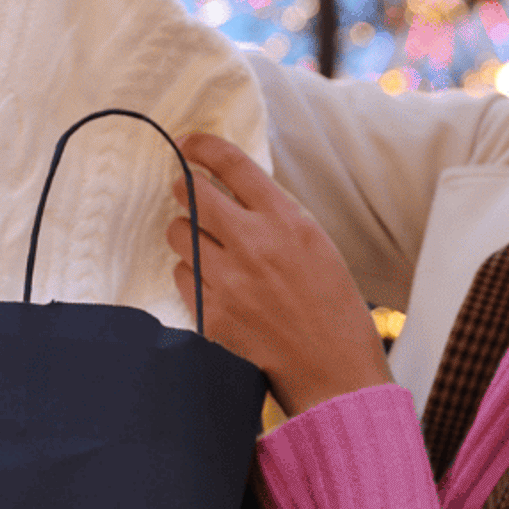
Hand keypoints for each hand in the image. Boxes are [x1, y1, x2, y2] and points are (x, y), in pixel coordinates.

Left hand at [168, 135, 392, 415]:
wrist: (331, 364)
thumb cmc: (329, 299)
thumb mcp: (314, 239)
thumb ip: (273, 210)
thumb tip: (229, 184)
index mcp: (285, 219)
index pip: (232, 164)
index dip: (203, 146)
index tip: (188, 143)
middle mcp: (253, 244)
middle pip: (192, 193)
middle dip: (185, 187)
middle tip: (187, 191)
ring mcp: (228, 281)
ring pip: (177, 233)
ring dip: (187, 233)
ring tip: (209, 246)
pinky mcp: (211, 313)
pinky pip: (181, 275)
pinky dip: (193, 274)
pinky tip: (217, 284)